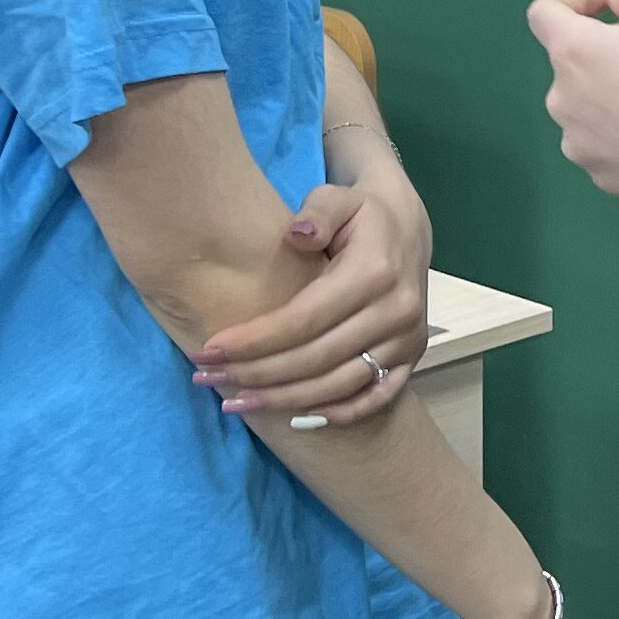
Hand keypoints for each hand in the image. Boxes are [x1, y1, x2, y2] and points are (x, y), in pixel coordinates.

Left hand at [194, 164, 431, 426]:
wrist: (408, 228)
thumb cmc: (359, 214)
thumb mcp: (338, 198)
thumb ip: (318, 211)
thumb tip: (298, 233)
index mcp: (374, 273)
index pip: (304, 319)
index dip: (255, 340)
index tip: (209, 349)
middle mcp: (396, 312)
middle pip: (316, 359)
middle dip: (256, 374)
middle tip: (206, 379)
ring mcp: (407, 339)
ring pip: (339, 385)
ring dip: (284, 401)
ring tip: (234, 403)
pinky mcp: (412, 358)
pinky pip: (375, 398)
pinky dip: (337, 414)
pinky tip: (294, 420)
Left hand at [527, 0, 618, 201]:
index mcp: (573, 51)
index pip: (545, 12)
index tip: (612, 4)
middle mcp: (561, 97)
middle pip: (572, 62)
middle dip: (604, 51)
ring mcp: (576, 141)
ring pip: (586, 105)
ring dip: (610, 94)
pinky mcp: (598, 174)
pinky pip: (603, 142)